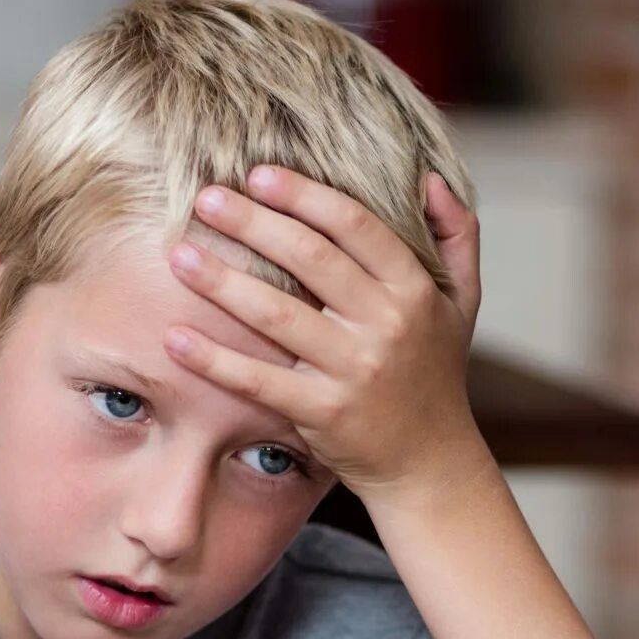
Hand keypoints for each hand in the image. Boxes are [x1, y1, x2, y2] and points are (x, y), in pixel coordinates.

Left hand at [165, 165, 486, 499]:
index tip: (259, 174)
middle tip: (207, 198)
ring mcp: (353, 371)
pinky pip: (259, 381)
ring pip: (276, 315)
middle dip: (253, 223)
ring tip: (179, 255)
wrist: (429, 463)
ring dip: (222, 281)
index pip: (355, 226)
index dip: (304, 195)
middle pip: (310, 258)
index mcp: (413, 290)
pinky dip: (214, 360)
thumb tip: (430, 178)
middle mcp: (386, 325)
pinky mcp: (321, 413)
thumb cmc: (434, 373)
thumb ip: (457, 234)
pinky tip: (175, 338)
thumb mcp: (463, 301)